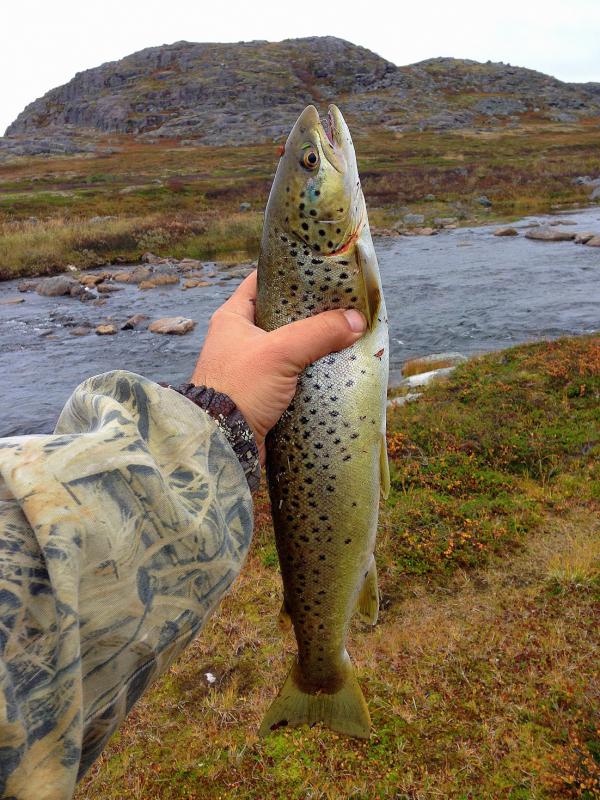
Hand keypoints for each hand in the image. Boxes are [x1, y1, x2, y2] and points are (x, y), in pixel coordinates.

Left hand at [191, 270, 365, 463]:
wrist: (222, 442)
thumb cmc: (239, 388)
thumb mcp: (280, 352)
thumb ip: (318, 332)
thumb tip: (356, 321)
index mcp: (233, 318)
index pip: (262, 282)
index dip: (289, 274)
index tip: (319, 271)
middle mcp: (240, 339)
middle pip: (282, 316)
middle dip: (311, 313)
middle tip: (342, 305)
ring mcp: (252, 367)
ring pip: (290, 347)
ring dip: (315, 345)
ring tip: (346, 335)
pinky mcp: (263, 393)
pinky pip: (293, 375)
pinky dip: (311, 372)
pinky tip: (335, 368)